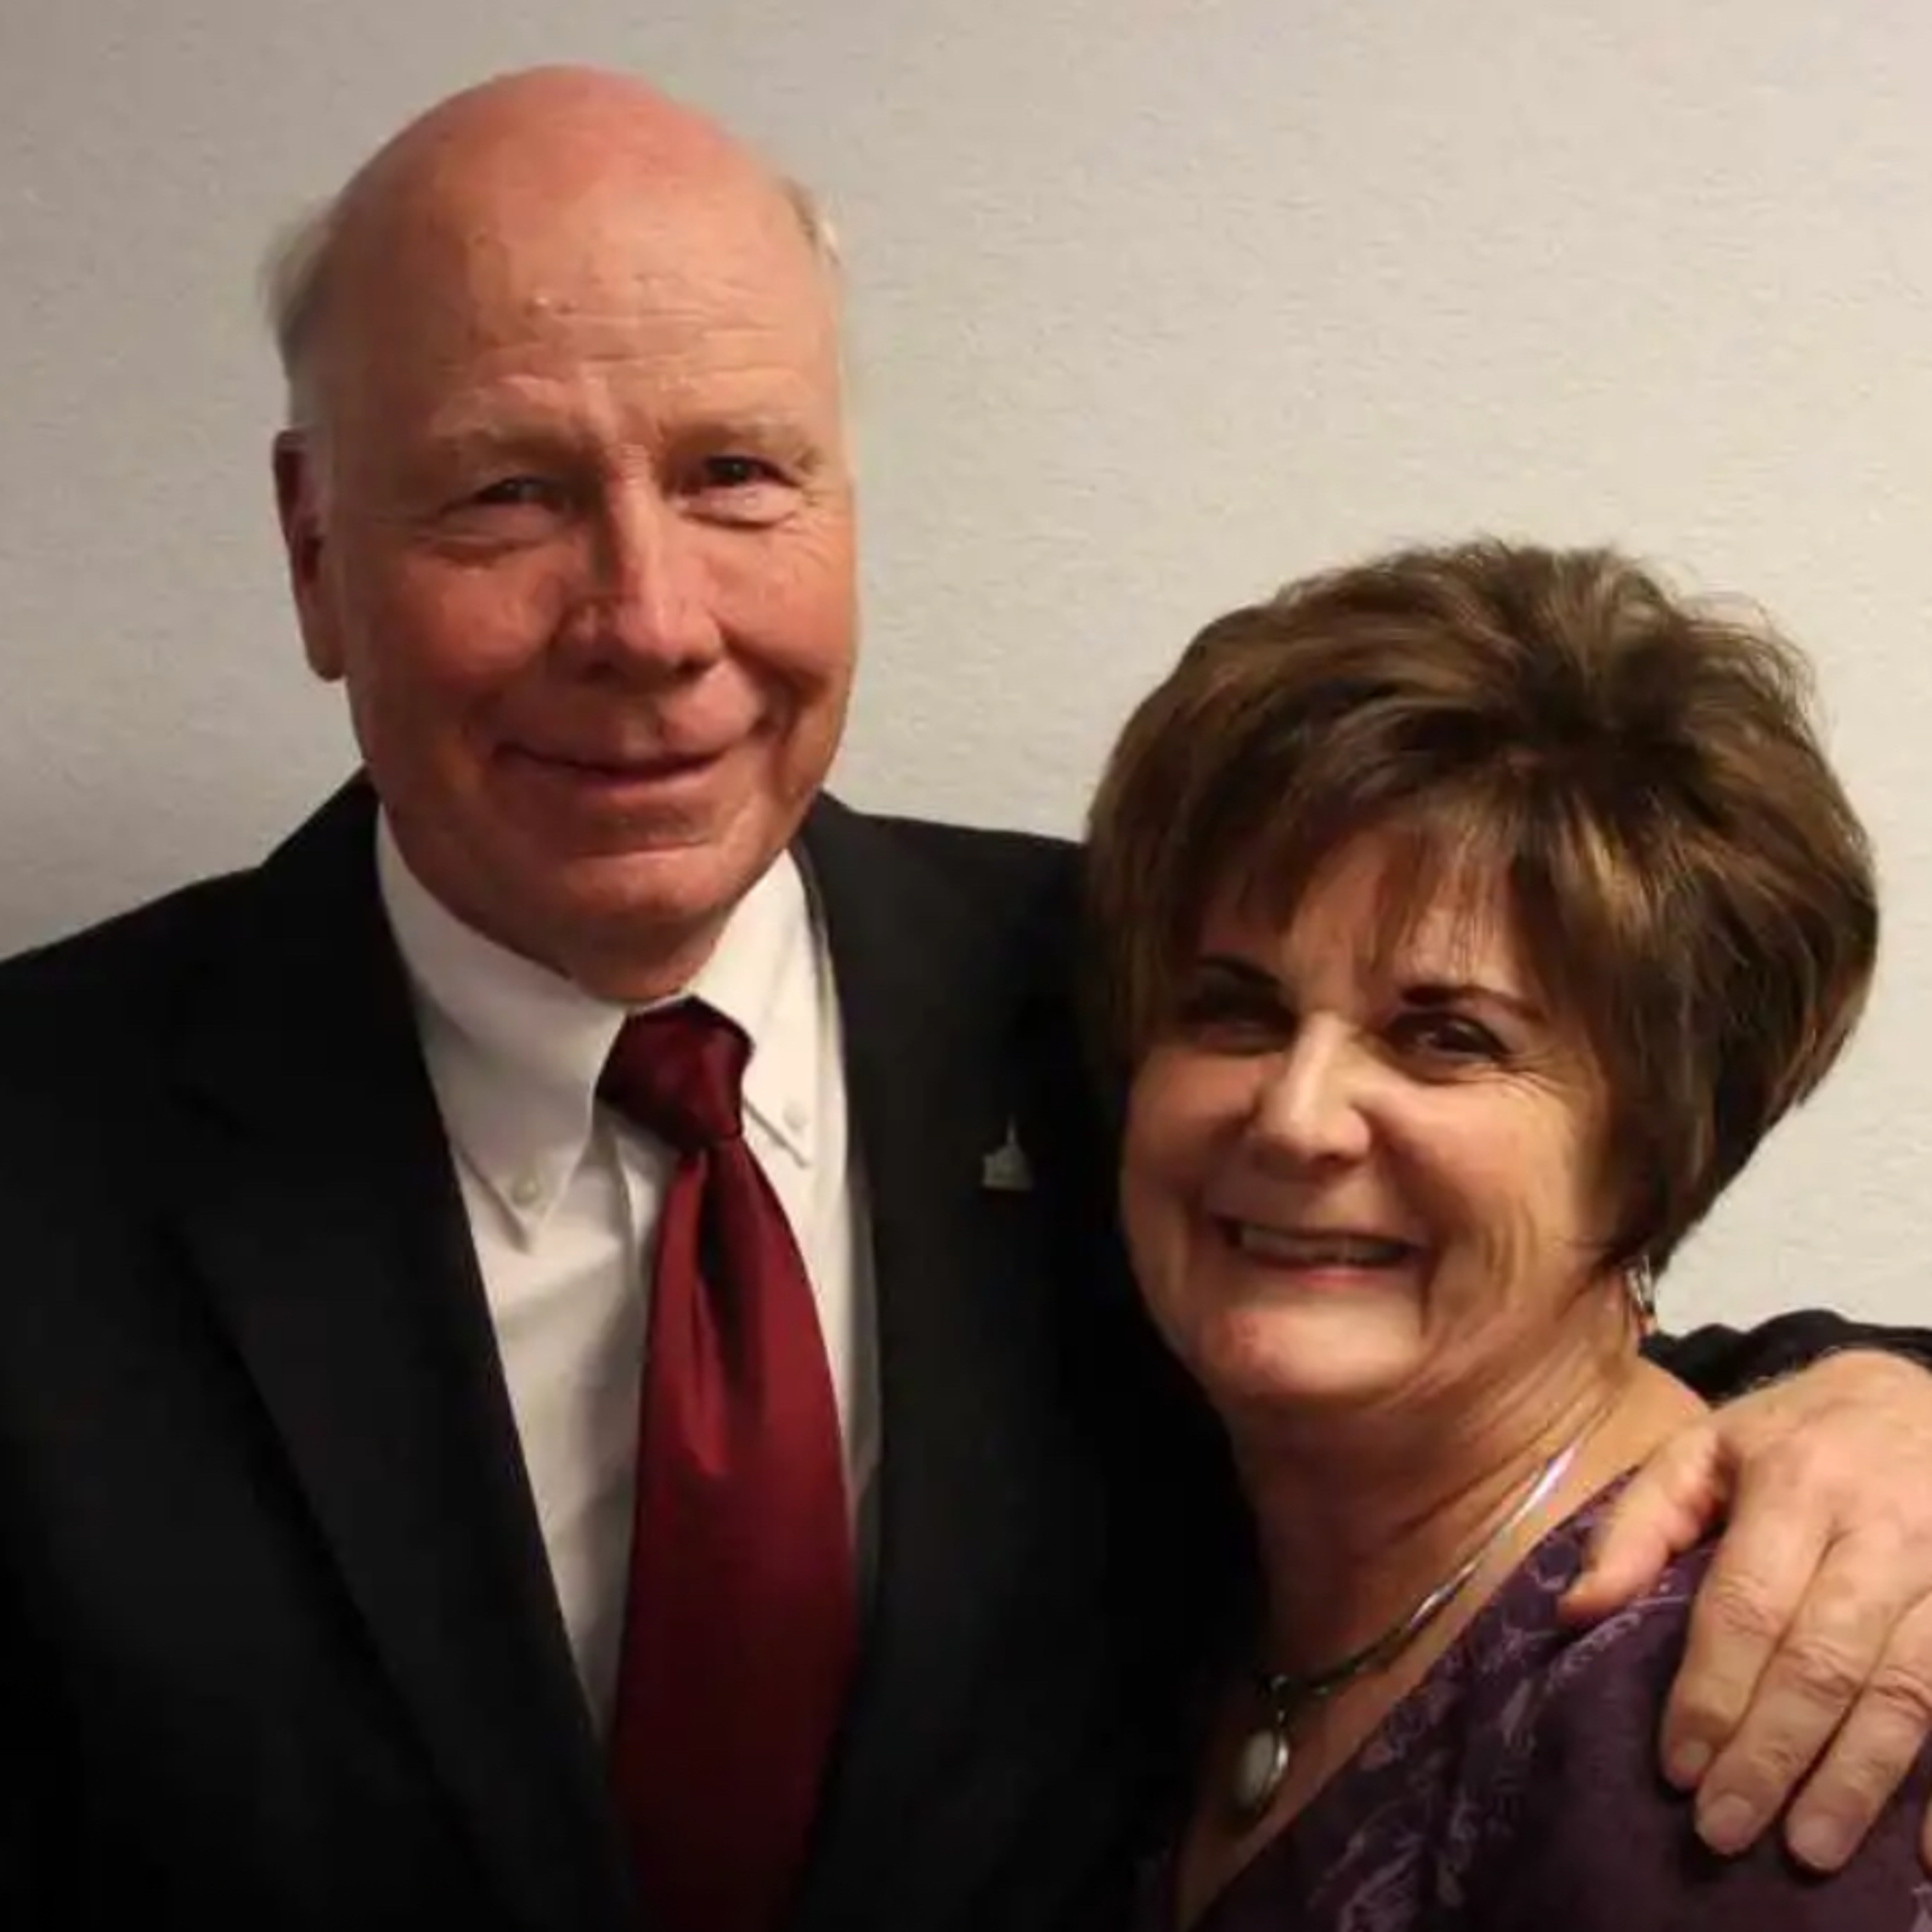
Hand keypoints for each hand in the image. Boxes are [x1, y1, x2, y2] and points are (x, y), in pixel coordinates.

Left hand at [1562, 1350, 1931, 1871]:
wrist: (1921, 1395)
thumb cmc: (1794, 1434)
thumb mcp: (1701, 1450)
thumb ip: (1637, 1526)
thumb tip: (1573, 1612)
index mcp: (1798, 1482)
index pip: (1747, 1606)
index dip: (1712, 1692)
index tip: (1678, 1768)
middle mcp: (1884, 1528)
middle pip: (1825, 1660)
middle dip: (1773, 1755)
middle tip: (1723, 1831)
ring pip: (1909, 1690)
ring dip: (1858, 1780)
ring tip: (1808, 1851)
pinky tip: (1925, 1849)